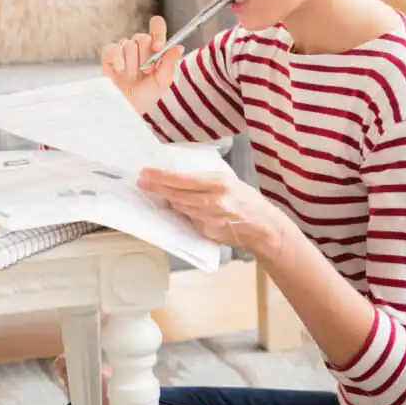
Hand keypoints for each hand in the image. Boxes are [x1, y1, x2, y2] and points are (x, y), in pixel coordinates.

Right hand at [100, 16, 183, 114]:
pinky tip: (120, 71)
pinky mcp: (109, 55)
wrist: (124, 109)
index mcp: (154, 50)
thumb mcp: (161, 82)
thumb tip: (178, 47)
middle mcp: (139, 48)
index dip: (157, 32)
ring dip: (131, 63)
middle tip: (143, 71)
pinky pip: (114, 48)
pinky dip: (118, 60)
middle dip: (144, 56)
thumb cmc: (144, 97)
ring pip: (128, 44)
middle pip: (142, 37)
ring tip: (130, 76)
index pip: (156, 27)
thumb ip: (169, 63)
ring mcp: (123, 51)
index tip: (158, 46)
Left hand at [137, 167, 287, 252]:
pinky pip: (189, 220)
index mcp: (219, 183)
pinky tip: (177, 208)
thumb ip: (206, 181)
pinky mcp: (208, 231)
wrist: (264, 227)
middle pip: (176, 194)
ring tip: (154, 191)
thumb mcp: (230, 182)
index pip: (182, 179)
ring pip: (180, 207)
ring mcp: (210, 218)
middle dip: (156, 187)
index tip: (146, 173)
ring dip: (168, 200)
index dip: (161, 177)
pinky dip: (183, 213)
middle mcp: (214, 200)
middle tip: (141, 181)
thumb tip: (180, 178)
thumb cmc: (248, 201)